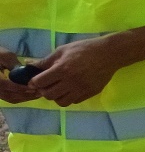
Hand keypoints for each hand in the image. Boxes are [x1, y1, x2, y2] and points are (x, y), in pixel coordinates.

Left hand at [13, 37, 127, 105]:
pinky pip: (74, 101)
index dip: (34, 82)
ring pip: (61, 102)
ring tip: (59, 89)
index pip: (40, 82)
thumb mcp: (62, 50)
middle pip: (48, 95)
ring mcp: (82, 89)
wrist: (109, 54)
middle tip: (47, 85)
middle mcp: (71, 82)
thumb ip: (45, 60)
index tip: (36, 80)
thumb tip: (29, 65)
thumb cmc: (84, 49)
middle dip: (44, 90)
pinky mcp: (90, 93)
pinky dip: (69, 97)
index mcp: (62, 69)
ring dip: (57, 96)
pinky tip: (71, 89)